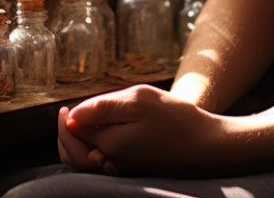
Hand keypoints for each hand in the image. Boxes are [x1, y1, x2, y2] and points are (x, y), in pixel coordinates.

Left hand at [62, 85, 236, 176]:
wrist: (210, 147)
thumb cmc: (177, 120)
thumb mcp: (139, 100)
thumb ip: (103, 107)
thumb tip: (73, 116)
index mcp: (110, 148)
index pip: (72, 137)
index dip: (64, 122)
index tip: (64, 108)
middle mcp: (113, 165)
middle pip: (74, 156)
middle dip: (65, 137)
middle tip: (67, 116)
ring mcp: (124, 171)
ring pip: (87, 164)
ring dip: (78, 146)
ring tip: (82, 125)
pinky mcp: (135, 172)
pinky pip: (104, 166)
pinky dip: (95, 152)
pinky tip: (103, 136)